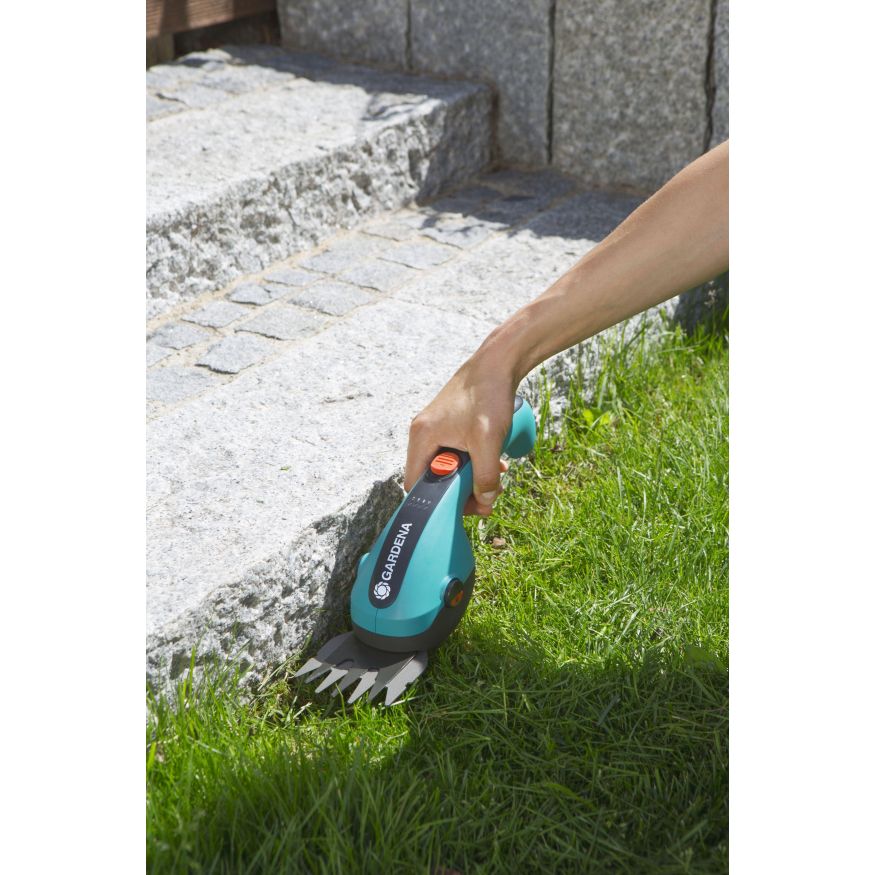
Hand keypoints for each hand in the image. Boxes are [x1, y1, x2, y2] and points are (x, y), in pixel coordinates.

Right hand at [405, 349, 515, 515]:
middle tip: (486, 496)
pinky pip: (456, 451)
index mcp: (422, 437)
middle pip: (433, 477)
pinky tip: (495, 461)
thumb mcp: (488, 442)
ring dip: (471, 476)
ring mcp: (435, 427)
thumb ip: (485, 476)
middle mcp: (423, 433)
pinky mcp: (449, 423)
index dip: (437, 502)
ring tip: (495, 478)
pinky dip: (473, 461)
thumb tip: (487, 500)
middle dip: (461, 490)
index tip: (464, 507)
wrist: (498, 363)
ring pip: (448, 465)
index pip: (415, 484)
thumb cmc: (488, 395)